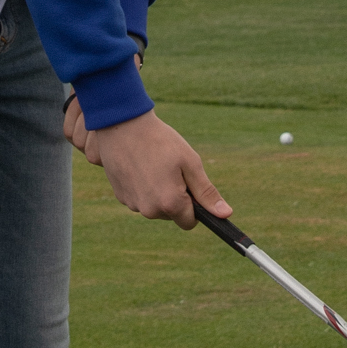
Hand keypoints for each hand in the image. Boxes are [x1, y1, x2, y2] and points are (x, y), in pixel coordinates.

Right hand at [64, 98, 231, 227]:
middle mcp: (150, 210)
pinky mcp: (121, 196)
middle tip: (171, 170)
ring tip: (154, 165)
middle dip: (175, 198)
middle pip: (171, 215)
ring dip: (158, 193)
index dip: (194, 207)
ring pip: (154, 207)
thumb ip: (206, 193)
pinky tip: (140, 166)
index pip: (189, 223)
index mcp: (170, 204)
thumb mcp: (190, 163)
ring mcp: (133, 204)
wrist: (122, 125)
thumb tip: (225, 214)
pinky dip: (143, 187)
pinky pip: (139, 199)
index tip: (190, 186)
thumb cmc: (160, 141)